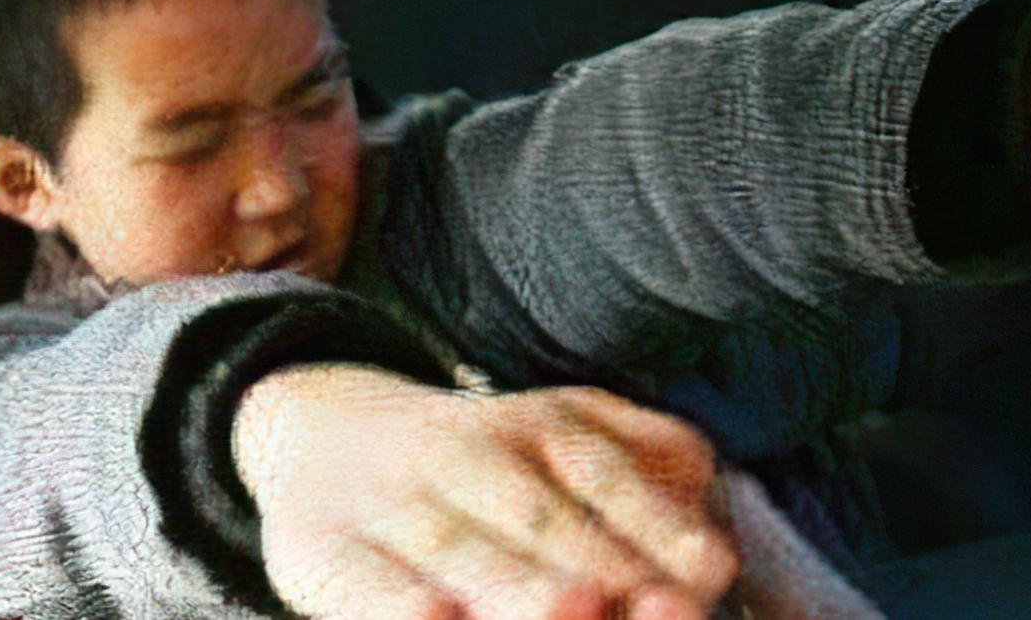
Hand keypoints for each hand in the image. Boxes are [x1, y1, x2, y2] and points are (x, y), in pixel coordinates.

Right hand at [231, 364, 735, 619]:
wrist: (320, 433)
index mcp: (543, 428)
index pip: (604, 471)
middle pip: (536, 518)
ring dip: (512, 588)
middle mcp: (467, 456)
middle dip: (594, 565)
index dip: (655, 522)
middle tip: (644, 603)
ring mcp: (391, 506)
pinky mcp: (321, 552)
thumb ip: (648, 483)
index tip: (706, 569)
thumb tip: (710, 558)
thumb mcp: (569, 439)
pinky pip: (361, 588)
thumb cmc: (486, 472)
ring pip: (456, 553)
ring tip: (571, 608)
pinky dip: (395, 608)